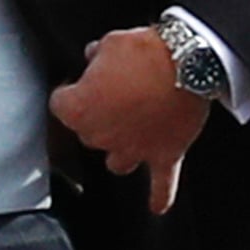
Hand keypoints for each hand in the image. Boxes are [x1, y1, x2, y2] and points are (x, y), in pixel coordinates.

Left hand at [49, 26, 208, 213]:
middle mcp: (101, 136)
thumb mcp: (111, 42)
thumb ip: (97, 56)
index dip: (70, 91)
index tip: (79, 82)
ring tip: (128, 137)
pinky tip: (157, 206)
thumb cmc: (146, 51)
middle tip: (116, 94)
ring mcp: (133, 149)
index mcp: (79, 109)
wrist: (189, 62)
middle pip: (88, 133)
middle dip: (98, 116)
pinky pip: (162, 183)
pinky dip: (161, 195)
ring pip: (117, 162)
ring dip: (120, 150)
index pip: (60, 104)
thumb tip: (95, 57)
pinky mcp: (165, 153)